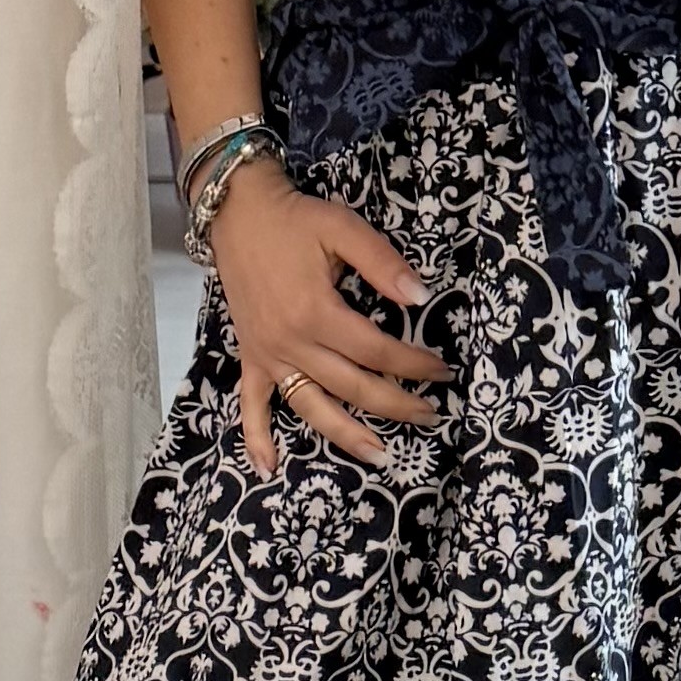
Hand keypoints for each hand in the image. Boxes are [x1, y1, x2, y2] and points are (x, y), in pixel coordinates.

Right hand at [207, 158, 452, 472]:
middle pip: (353, 386)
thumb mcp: (342, 228)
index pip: (377, 352)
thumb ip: (382, 263)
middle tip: (431, 415)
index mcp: (317, 313)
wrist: (238, 212)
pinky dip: (257, 438)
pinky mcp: (251, 357)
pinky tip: (269, 468)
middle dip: (397, 404)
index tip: (443, 370)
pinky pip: (251, 405)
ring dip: (347, 435)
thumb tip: (421, 296)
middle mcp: (292, 343)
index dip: (414, 364)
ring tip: (381, 455)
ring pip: (312, 406)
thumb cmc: (295, 220)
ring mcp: (269, 355)